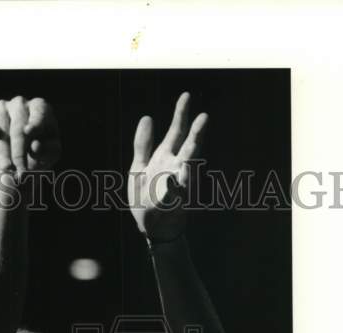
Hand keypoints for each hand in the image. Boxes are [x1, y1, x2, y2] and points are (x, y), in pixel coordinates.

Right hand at [0, 97, 60, 176]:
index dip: (34, 129)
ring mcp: (2, 107)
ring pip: (0, 129)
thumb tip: (35, 146)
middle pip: (18, 128)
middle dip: (19, 153)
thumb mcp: (51, 155)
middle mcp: (21, 103)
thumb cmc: (40, 152)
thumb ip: (48, 150)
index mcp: (40, 108)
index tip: (31, 141)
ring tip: (8, 168)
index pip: (38, 117)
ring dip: (3, 152)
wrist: (20, 159)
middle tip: (21, 173)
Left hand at [128, 92, 207, 240]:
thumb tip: (147, 117)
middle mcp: (176, 168)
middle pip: (188, 147)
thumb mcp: (138, 167)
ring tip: (192, 156)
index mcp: (166, 157)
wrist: (151, 227)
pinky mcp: (175, 204)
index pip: (176, 131)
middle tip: (204, 117)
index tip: (187, 95)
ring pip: (188, 171)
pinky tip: (171, 182)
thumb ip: (142, 144)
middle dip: (195, 134)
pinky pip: (175, 195)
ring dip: (191, 160)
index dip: (181, 114)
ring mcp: (178, 186)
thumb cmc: (145, 198)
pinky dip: (173, 189)